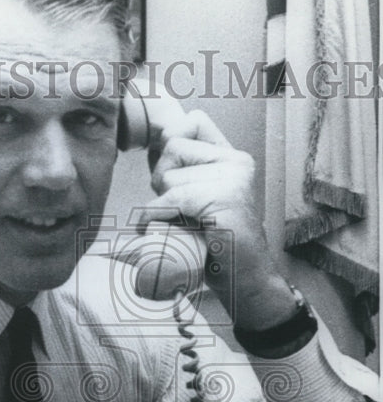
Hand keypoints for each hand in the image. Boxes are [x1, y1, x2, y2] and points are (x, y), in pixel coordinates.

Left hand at [141, 110, 297, 328]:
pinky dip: (157, 217)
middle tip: (175, 210)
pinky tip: (158, 230)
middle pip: (173, 146)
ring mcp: (234, 179)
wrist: (245, 280)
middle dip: (161, 178)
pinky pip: (173, 199)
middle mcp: (237, 162)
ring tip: (182, 224)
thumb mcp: (192, 198)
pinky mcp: (227, 200)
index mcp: (231, 157)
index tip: (168, 173)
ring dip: (162, 204)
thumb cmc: (213, 244)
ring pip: (170, 176)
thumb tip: (155, 140)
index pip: (192, 121)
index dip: (170, 141)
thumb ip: (177, 169)